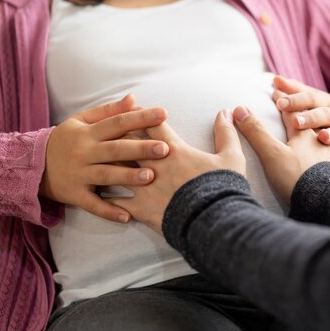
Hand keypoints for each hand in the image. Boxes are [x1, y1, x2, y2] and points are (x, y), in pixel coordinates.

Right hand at [39, 95, 169, 222]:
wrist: (33, 165)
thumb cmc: (67, 140)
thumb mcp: (82, 121)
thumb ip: (109, 111)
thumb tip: (134, 99)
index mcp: (88, 132)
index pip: (117, 122)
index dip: (140, 118)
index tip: (163, 113)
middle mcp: (84, 152)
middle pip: (115, 149)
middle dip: (140, 148)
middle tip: (164, 149)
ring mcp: (79, 174)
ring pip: (106, 175)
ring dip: (128, 176)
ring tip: (150, 176)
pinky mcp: (75, 195)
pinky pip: (93, 204)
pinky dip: (109, 211)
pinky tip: (127, 216)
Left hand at [112, 110, 245, 232]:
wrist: (213, 220)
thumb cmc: (222, 188)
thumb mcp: (232, 157)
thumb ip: (226, 133)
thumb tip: (226, 111)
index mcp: (174, 150)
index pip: (152, 124)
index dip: (142, 114)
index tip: (134, 109)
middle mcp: (154, 164)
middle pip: (127, 142)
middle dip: (118, 134)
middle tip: (109, 130)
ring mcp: (144, 186)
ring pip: (116, 168)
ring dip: (107, 162)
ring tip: (97, 158)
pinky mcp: (140, 208)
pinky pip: (115, 200)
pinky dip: (105, 196)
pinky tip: (99, 194)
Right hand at [233, 105, 329, 202]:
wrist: (325, 202)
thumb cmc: (296, 176)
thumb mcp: (271, 153)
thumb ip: (256, 132)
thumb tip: (239, 110)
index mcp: (304, 133)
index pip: (291, 111)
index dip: (281, 100)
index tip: (275, 90)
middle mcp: (318, 141)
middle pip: (307, 122)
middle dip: (297, 112)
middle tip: (290, 105)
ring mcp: (327, 157)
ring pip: (318, 139)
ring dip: (310, 132)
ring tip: (307, 131)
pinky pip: (326, 157)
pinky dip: (320, 152)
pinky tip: (320, 159)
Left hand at [272, 76, 329, 168]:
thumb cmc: (321, 112)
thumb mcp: (311, 100)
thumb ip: (294, 90)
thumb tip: (275, 79)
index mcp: (322, 102)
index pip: (309, 99)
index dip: (295, 100)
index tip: (280, 102)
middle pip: (323, 114)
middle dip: (310, 118)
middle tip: (296, 121)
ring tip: (322, 137)